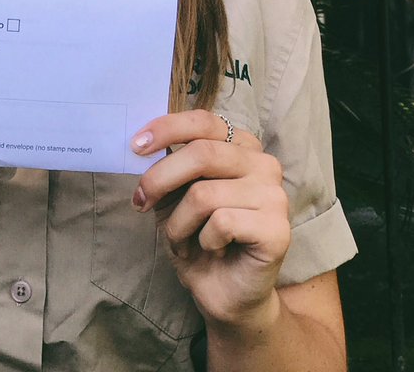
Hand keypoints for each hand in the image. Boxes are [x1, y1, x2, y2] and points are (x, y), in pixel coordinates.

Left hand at [130, 109, 290, 327]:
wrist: (225, 293)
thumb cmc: (199, 238)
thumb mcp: (176, 194)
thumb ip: (169, 164)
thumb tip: (141, 142)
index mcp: (241, 146)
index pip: (203, 121)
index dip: (167, 129)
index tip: (135, 146)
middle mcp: (264, 164)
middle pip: (201, 154)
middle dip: (159, 179)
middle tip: (140, 201)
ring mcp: (275, 195)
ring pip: (204, 194)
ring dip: (178, 223)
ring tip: (181, 239)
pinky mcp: (277, 229)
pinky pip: (221, 223)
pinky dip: (201, 240)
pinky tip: (210, 250)